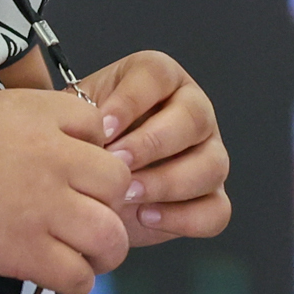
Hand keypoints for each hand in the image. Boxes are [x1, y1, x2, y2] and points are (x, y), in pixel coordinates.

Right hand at [0, 89, 136, 293]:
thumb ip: (21, 122)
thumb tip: (47, 141)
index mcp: (36, 113)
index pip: (101, 129)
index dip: (92, 154)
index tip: (74, 174)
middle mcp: (51, 156)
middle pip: (119, 182)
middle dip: (109, 204)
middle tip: (86, 220)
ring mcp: (41, 205)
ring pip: (111, 234)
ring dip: (103, 250)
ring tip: (82, 256)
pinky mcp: (23, 250)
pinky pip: (78, 276)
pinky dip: (74, 283)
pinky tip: (55, 279)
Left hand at [77, 51, 231, 247]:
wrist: (89, 180)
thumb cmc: (85, 139)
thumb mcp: (77, 118)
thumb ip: (83, 117)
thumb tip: (94, 138)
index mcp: (161, 79)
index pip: (157, 75)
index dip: (131, 101)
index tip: (101, 127)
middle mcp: (193, 111)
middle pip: (194, 117)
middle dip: (152, 143)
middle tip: (116, 162)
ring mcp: (210, 154)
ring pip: (212, 165)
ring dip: (167, 182)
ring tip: (126, 193)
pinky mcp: (212, 198)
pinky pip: (215, 211)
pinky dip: (182, 218)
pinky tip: (145, 217)